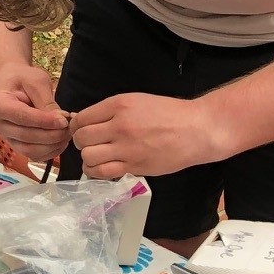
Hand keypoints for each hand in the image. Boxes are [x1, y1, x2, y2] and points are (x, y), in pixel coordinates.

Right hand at [0, 63, 70, 161]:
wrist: (10, 82)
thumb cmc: (22, 78)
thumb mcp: (36, 81)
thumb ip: (47, 102)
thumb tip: (61, 121)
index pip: (23, 117)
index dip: (45, 121)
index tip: (64, 120)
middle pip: (27, 137)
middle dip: (52, 134)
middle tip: (70, 127)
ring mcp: (6, 138)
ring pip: (31, 151)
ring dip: (53, 145)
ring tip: (67, 133)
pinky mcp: (16, 145)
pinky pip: (34, 155)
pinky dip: (51, 151)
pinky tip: (61, 140)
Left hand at [69, 93, 225, 178]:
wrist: (196, 129)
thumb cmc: (168, 113)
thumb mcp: (136, 100)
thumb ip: (111, 110)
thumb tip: (84, 120)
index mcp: (119, 105)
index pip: (81, 118)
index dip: (77, 126)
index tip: (82, 130)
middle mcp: (120, 126)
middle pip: (81, 138)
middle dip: (81, 142)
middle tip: (91, 144)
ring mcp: (127, 148)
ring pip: (88, 156)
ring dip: (88, 158)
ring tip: (97, 156)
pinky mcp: (135, 166)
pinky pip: (103, 172)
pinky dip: (96, 172)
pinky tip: (101, 168)